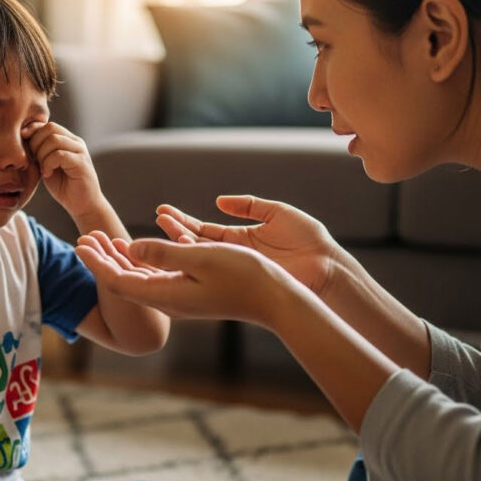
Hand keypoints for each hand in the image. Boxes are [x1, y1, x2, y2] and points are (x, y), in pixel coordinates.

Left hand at [25, 122, 101, 217]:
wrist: (83, 205)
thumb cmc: (64, 186)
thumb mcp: (46, 165)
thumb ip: (39, 151)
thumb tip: (24, 136)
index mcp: (68, 141)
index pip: (48, 125)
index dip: (33, 131)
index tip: (23, 145)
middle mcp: (76, 142)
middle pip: (50, 128)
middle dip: (35, 143)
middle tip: (34, 160)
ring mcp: (80, 151)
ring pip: (54, 140)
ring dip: (41, 155)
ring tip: (42, 169)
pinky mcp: (81, 163)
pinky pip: (59, 155)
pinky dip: (48, 164)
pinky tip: (47, 174)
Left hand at [75, 231, 296, 325]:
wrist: (274, 299)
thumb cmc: (242, 276)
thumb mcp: (201, 257)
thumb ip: (163, 252)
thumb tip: (130, 245)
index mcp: (165, 294)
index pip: (118, 281)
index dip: (96, 263)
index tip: (79, 244)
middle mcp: (168, 300)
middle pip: (124, 280)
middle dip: (102, 259)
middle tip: (84, 238)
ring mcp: (180, 297)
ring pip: (140, 278)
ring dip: (120, 259)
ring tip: (104, 241)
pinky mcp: (192, 291)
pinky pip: (158, 276)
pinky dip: (143, 260)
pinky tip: (138, 247)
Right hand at [156, 195, 339, 294]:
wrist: (325, 265)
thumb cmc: (307, 238)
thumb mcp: (276, 213)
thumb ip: (248, 205)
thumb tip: (219, 202)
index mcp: (242, 237)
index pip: (205, 229)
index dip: (184, 221)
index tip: (162, 212)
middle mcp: (234, 254)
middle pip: (197, 243)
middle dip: (174, 231)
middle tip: (155, 220)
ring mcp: (236, 268)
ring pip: (201, 256)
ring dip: (180, 244)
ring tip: (161, 230)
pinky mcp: (242, 278)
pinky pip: (215, 269)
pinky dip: (197, 259)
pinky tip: (180, 249)